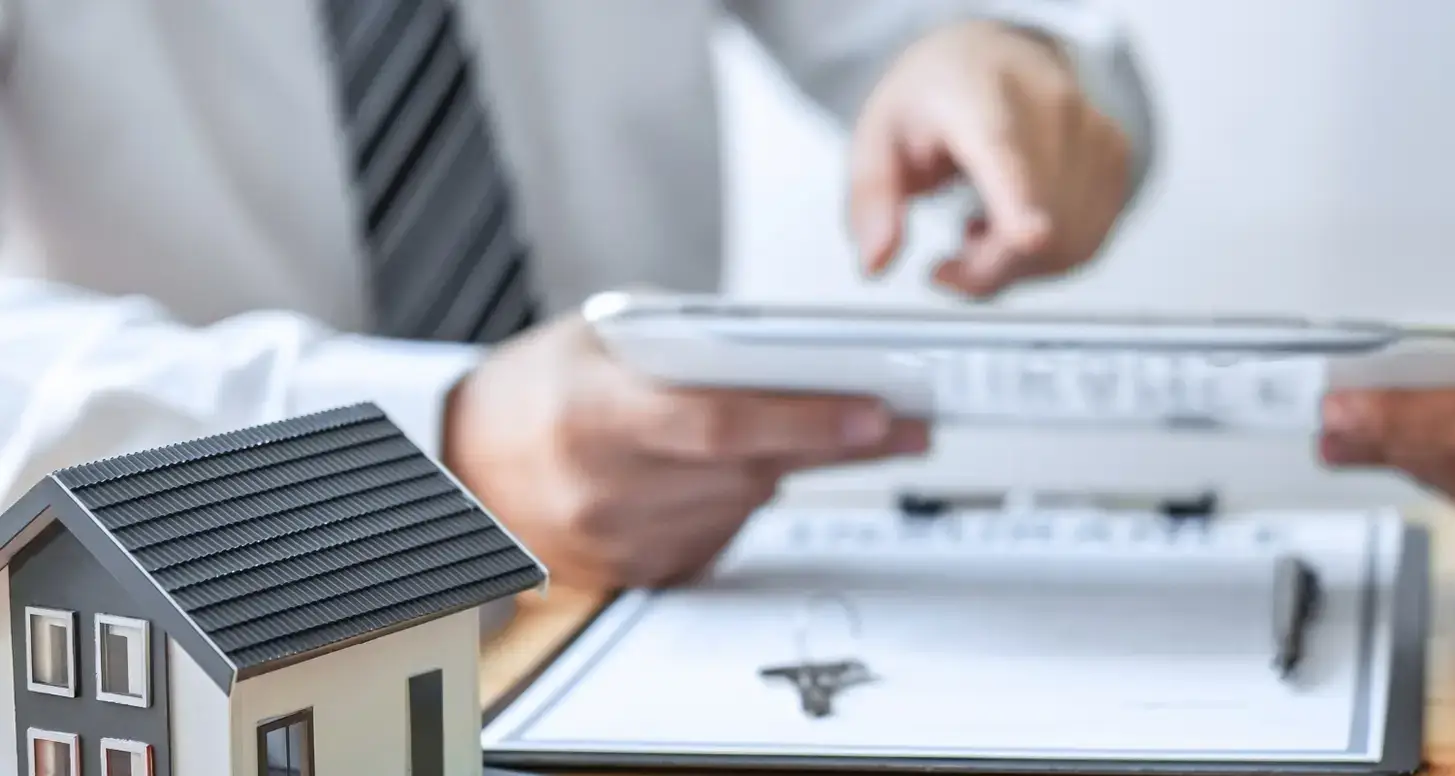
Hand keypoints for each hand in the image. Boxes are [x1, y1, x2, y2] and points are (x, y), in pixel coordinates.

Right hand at [441, 315, 929, 589]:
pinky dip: (748, 497)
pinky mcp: (635, 571)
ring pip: (746, 503)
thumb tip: (792, 355)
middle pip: (749, 469)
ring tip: (851, 434)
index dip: (803, 421)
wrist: (462, 465)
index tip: (873, 411)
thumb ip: (688, 342)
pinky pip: (721, 533)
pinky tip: (760, 467)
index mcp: (591, 412)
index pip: (718, 422)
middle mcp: (603, 485)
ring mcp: (619, 539)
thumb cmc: (538, 388)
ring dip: (799, 469)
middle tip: (903, 424)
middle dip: (835, 444)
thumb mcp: (601, 336)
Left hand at [848, 20, 1131, 298]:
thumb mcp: (878, 138)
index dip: (1020, 202)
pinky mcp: (1117, 161)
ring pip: (1067, 244)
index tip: (1029, 235)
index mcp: (978, 96)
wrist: (996, 57)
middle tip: (949, 262)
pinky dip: (1049, 255)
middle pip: (1035, 225)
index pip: (1006, 153)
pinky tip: (1020, 222)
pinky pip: (1086, 242)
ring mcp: (1092, 133)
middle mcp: (1048, 107)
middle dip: (986, 269)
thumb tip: (876, 261)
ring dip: (1017, 265)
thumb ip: (871, 200)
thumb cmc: (940, 97)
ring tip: (983, 227)